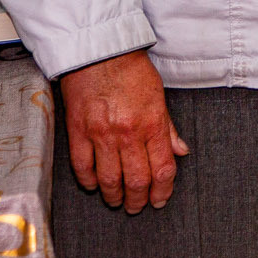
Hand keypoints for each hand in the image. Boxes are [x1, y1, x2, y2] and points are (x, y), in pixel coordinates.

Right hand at [60, 50, 188, 211]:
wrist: (99, 51)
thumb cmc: (130, 69)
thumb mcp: (159, 95)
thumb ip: (168, 127)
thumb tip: (179, 151)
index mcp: (152, 123)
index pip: (162, 168)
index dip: (163, 190)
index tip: (160, 198)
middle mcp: (128, 132)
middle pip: (136, 180)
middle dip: (139, 199)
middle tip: (138, 206)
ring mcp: (101, 134)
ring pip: (109, 180)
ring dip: (114, 196)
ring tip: (117, 200)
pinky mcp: (78, 132)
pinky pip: (83, 168)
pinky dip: (89, 182)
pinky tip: (94, 185)